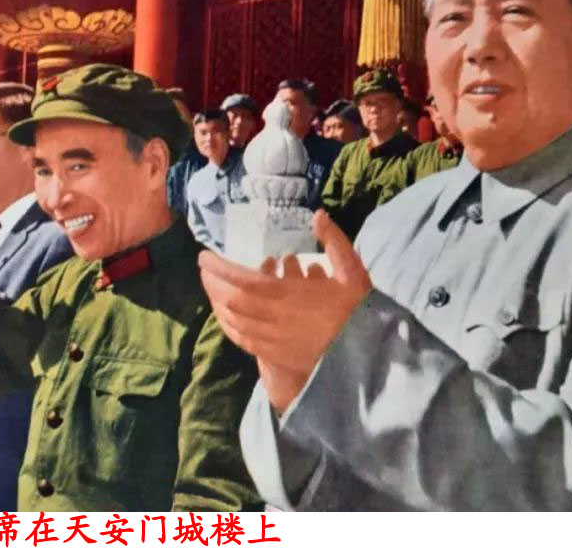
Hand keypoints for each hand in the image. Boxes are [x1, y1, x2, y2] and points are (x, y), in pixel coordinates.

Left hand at [198, 210, 371, 413]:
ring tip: (211, 287)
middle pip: (231, 300)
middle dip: (212, 283)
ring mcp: (272, 339)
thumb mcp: (353, 272)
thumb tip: (317, 215)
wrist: (366, 356)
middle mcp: (274, 318)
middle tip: (205, 268)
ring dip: (217, 302)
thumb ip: (334, 241)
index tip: (205, 256)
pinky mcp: (275, 355)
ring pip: (233, 321)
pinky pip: (242, 340)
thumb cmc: (358, 312)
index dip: (219, 268)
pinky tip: (225, 316)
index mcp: (289, 296)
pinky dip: (228, 325)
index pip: (242, 280)